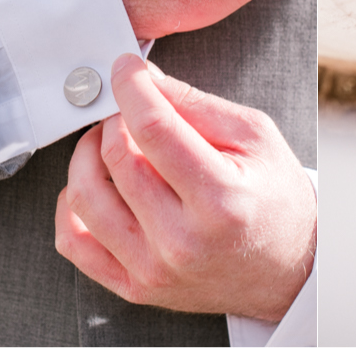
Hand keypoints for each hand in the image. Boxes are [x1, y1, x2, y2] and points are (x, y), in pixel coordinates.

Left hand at [56, 56, 314, 323]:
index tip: (125, 68)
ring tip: (109, 139)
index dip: (132, 88)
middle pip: (117, 159)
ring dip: (87, 154)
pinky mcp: (134, 287)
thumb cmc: (274, 198)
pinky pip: (74, 243)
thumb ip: (196, 105)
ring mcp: (152, 269)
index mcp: (219, 199)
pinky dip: (71, 205)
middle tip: (126, 105)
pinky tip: (94, 183)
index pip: (154, 129)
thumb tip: (147, 80)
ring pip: (85, 198)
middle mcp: (181, 241)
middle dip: (113, 116)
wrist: (284, 268)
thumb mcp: (254, 136)